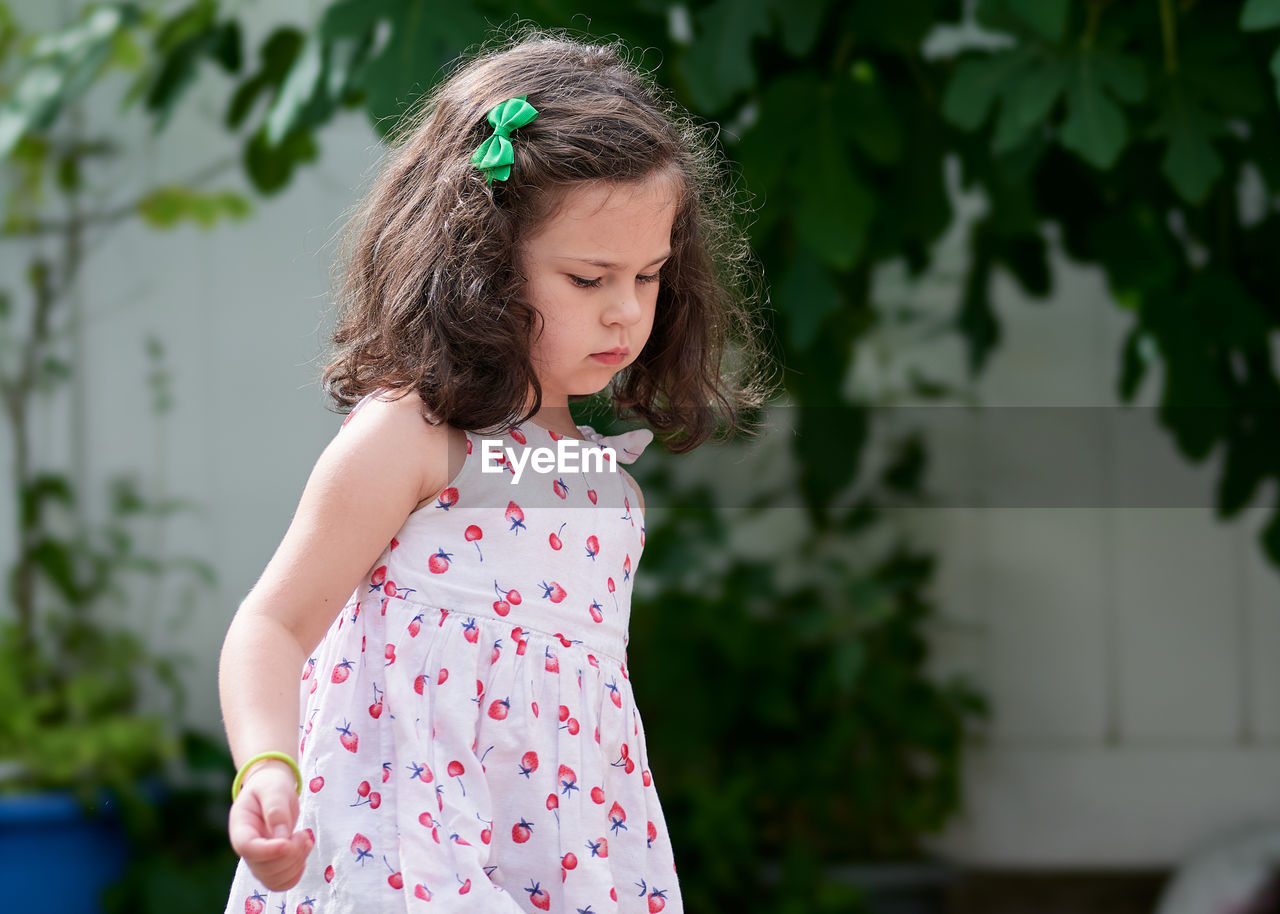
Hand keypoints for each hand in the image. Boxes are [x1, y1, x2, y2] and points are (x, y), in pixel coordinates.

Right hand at [228, 760, 314, 890]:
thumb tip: (282, 835)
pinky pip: (282, 882)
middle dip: (289, 855)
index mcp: (241, 827)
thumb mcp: (274, 788)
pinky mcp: (271, 865)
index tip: (289, 842)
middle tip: (303, 834)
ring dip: (296, 863)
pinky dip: (298, 871)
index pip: (247, 848)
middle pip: (263, 868)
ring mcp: (258, 859)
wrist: (271, 790)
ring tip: (305, 839)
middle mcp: (247, 848)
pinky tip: (304, 849)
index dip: (269, 851)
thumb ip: (276, 809)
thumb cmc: (270, 786)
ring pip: (274, 880)